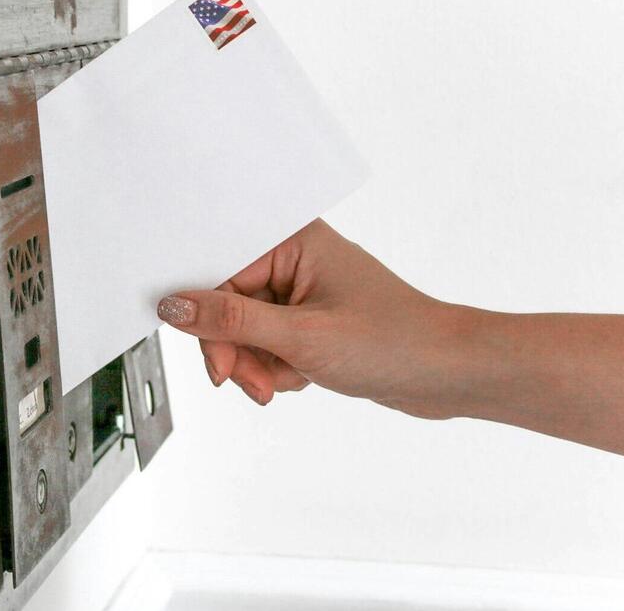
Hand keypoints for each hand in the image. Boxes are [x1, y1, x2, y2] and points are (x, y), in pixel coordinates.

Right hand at [156, 219, 472, 417]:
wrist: (448, 373)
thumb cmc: (395, 341)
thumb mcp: (301, 337)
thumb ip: (230, 322)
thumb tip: (175, 307)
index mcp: (292, 239)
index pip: (219, 274)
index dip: (210, 320)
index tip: (217, 361)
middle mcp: (294, 258)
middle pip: (227, 305)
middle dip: (237, 350)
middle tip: (252, 381)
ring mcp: (302, 290)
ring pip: (245, 330)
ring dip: (257, 364)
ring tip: (283, 383)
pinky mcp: (309, 319)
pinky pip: (266, 343)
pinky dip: (275, 367)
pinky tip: (301, 377)